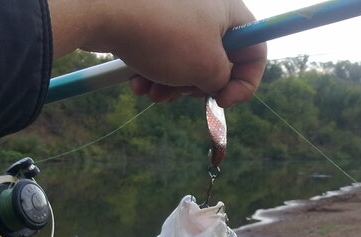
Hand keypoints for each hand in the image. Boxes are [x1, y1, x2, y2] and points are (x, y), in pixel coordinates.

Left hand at [48, 0, 265, 107]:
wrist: (104, 11)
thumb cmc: (163, 35)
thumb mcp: (206, 66)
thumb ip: (222, 80)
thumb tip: (216, 84)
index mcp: (229, 13)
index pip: (255, 50)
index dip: (246, 82)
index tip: (224, 101)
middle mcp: (206, 11)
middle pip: (217, 61)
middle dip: (196, 87)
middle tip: (181, 93)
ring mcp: (176, 17)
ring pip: (185, 64)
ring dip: (171, 87)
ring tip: (153, 92)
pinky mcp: (151, 25)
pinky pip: (161, 57)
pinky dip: (153, 75)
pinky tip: (137, 83)